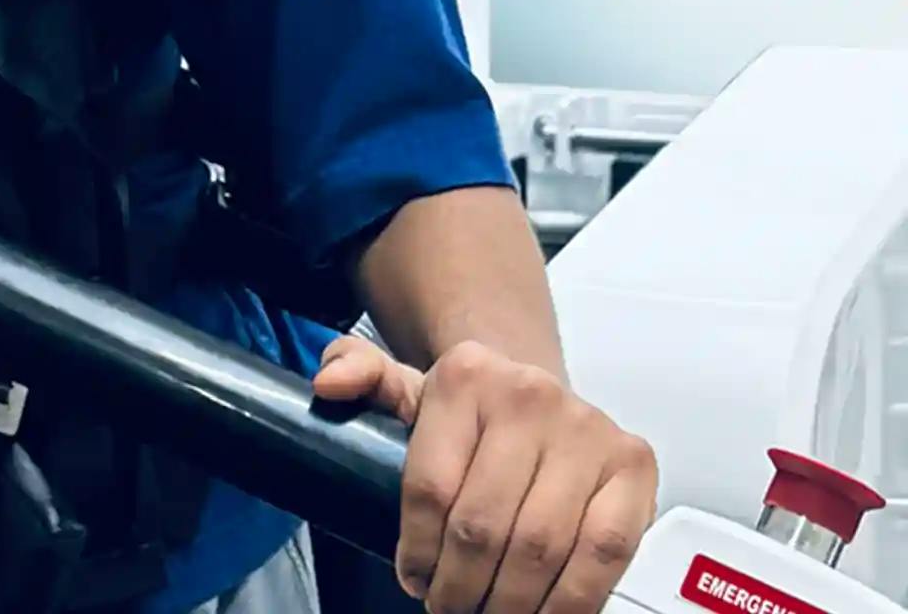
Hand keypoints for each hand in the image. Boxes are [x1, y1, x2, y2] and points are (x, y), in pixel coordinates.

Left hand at [314, 334, 656, 612]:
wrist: (537, 393)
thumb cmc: (469, 409)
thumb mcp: (403, 387)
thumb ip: (357, 374)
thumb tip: (329, 384)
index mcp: (465, 377)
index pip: (429, 485)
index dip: (418, 549)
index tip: (413, 578)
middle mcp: (530, 396)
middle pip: (484, 524)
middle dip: (461, 585)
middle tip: (449, 608)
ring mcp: (589, 431)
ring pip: (541, 545)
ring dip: (511, 601)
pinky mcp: (634, 466)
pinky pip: (605, 553)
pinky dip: (572, 600)